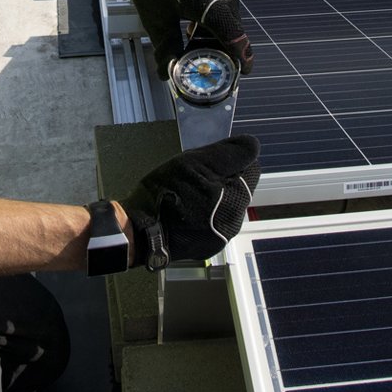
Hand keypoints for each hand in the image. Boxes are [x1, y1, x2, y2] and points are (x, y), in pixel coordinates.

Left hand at [116, 0, 252, 79]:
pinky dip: (218, 7)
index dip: (242, 56)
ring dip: (219, 23)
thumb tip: (165, 73)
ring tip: (197, 32)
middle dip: (224, 42)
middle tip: (210, 54)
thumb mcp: (157, 21)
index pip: (234, 36)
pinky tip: (199, 13)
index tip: (244, 69)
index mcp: (209, 2)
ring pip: (231, 9)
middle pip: (233, 25)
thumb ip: (166, 48)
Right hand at [120, 135, 260, 269]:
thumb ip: (228, 153)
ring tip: (186, 195)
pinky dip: (204, 214)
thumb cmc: (164, 194)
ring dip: (211, 197)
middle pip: (237, 188)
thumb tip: (252, 145)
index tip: (209, 162)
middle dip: (220, 180)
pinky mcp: (208, 246)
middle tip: (193, 178)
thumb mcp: (194, 162)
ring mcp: (221, 236)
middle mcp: (234, 221)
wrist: (140, 230)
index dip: (230, 160)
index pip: (250, 168)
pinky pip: (213, 222)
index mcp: (236, 198)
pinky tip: (185, 211)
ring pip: (225, 205)